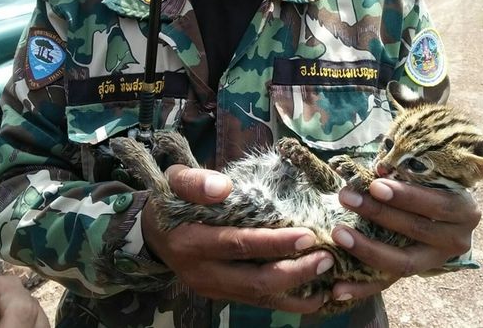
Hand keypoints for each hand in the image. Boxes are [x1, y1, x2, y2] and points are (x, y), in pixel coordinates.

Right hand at [142, 165, 334, 312]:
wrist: (152, 234)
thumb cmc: (169, 201)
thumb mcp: (174, 181)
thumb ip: (195, 181)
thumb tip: (223, 187)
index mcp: (192, 242)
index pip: (239, 244)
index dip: (275, 242)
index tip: (308, 234)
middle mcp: (203, 273)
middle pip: (255, 281)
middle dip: (295, 273)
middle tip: (328, 258)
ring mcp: (214, 289)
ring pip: (260, 298)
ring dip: (297, 292)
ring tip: (331, 280)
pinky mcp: (223, 295)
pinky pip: (259, 301)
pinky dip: (288, 300)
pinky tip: (314, 294)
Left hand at [330, 178, 480, 301]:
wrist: (444, 217)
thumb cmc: (430, 186)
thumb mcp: (427, 177)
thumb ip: (405, 173)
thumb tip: (378, 169)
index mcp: (462, 210)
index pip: (436, 204)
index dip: (406, 196)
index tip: (375, 185)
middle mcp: (456, 240)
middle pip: (415, 230)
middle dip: (378, 213)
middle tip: (347, 197)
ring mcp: (436, 261)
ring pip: (403, 261)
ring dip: (367, 248)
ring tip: (338, 234)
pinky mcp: (415, 275)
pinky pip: (388, 284)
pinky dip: (363, 288)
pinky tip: (338, 289)